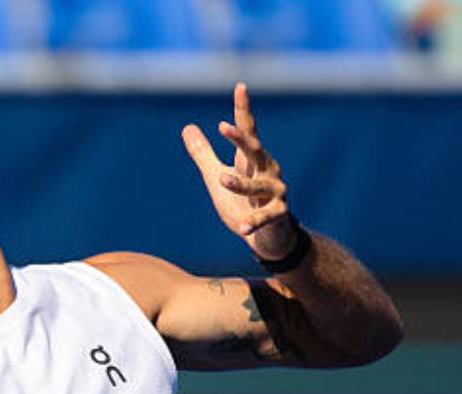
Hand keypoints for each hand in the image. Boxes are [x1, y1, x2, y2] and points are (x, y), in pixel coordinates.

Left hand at [182, 82, 297, 260]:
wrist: (267, 236)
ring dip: (240, 183)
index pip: (247, 130)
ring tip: (222, 179)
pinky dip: (253, 222)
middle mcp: (267, 170)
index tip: (240, 86)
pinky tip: (242, 227)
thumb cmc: (242, 202)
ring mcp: (275, 192)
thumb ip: (203, 153)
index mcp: (251, 159)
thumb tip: (187, 127)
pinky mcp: (278, 215)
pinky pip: (266, 218)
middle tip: (224, 127)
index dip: (243, 109)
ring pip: (258, 185)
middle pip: (255, 150)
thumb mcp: (217, 175)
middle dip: (241, 139)